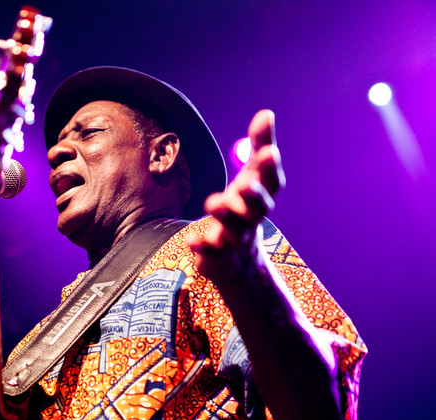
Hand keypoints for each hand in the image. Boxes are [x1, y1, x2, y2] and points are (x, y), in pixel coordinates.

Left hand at [188, 109, 284, 280]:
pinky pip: (210, 252)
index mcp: (260, 197)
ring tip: (213, 203)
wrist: (239, 263)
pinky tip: (191, 240)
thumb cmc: (245, 209)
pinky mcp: (215, 256)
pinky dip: (202, 246)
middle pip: (256, 209)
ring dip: (225, 217)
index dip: (270, 168)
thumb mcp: (252, 176)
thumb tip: (267, 113)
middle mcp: (251, 219)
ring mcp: (234, 239)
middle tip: (245, 183)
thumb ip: (259, 146)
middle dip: (253, 196)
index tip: (268, 151)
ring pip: (233, 229)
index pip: (271, 183)